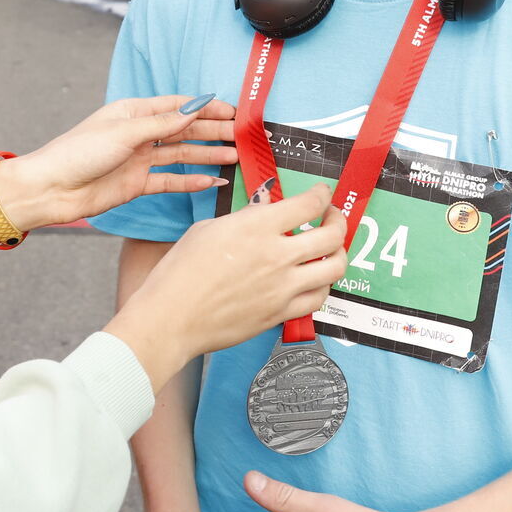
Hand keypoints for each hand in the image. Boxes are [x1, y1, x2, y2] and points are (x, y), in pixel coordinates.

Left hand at [0, 95, 238, 231]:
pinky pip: (171, 181)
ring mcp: (139, 160)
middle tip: (242, 135)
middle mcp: (139, 134)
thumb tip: (196, 107)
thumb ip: (163, 124)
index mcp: (133, 113)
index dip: (206, 107)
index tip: (233, 111)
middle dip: (213, 131)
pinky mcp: (136, 184)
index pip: (178, 106)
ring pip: (182, 155)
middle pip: (184, 130)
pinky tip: (213, 181)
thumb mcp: (124, 133)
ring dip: (208, 155)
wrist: (51, 189)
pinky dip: (192, 182)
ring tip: (235, 156)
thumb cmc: (77, 153)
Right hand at [111, 186, 347, 387]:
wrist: (171, 318)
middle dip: (339, 220)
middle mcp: (277, 255)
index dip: (323, 194)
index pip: (309, 204)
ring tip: (332, 250)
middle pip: (332, 234)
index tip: (323, 193)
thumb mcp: (207, 229)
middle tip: (333, 217)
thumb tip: (264, 207)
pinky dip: (323, 285)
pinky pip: (318, 298)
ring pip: (335, 268)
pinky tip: (315, 280)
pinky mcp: (280, 313)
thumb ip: (244, 217)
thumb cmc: (179, 272)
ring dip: (339, 254)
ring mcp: (282, 287)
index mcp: (257, 226)